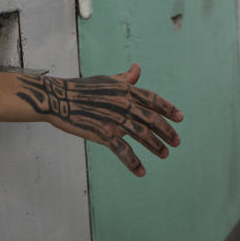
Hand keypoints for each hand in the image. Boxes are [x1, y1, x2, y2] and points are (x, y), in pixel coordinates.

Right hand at [14, 64, 182, 176]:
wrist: (58, 99)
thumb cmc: (81, 88)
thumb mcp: (106, 80)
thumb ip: (125, 78)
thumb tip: (137, 68)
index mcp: (125, 89)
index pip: (153, 99)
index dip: (168, 109)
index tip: (180, 118)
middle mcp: (123, 103)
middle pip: (152, 119)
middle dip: (167, 131)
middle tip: (177, 142)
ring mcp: (115, 119)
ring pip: (142, 135)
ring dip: (155, 147)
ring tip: (164, 154)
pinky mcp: (104, 133)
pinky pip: (123, 151)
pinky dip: (134, 162)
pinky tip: (141, 171)